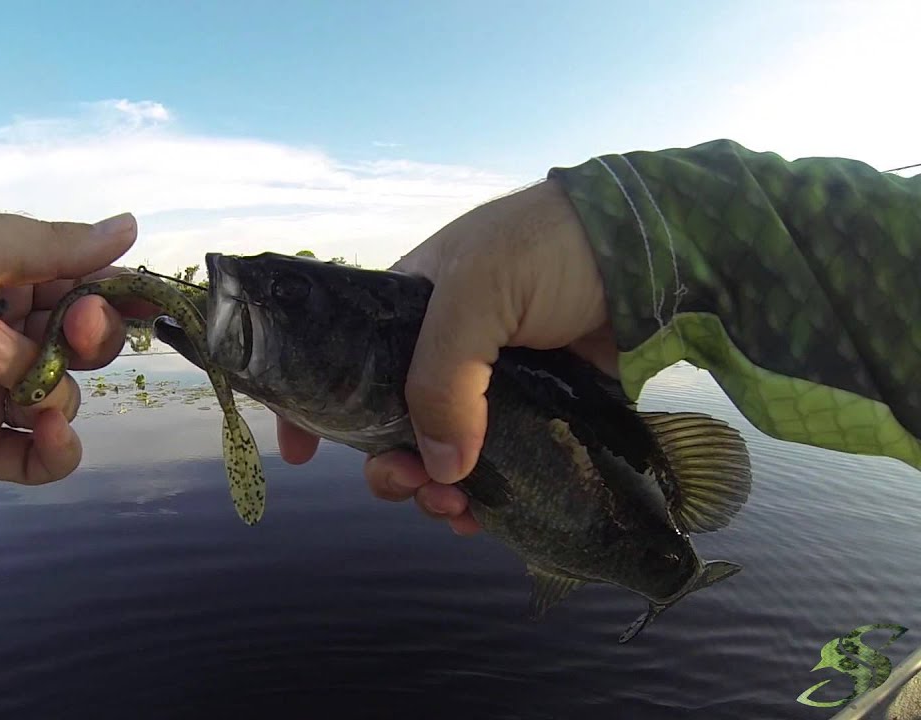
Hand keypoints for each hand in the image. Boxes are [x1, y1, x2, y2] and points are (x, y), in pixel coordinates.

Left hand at [0, 212, 152, 495]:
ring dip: (41, 381)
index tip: (150, 297)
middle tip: (70, 326)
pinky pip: (37, 459)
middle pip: (81, 343)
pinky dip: (56, 451)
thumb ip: (50, 246)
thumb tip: (130, 226)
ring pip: (61, 396)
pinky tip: (46, 435)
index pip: (77, 285)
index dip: (116, 293)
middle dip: (89, 335)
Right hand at [276, 179, 618, 533]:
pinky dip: (487, 501)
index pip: (345, 364)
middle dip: (388, 467)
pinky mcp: (542, 416)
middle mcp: (444, 354)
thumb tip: (442, 469)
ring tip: (455, 511)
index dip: (316, 408)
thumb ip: (443, 378)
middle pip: (392, 427)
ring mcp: (492, 389)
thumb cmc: (547, 249)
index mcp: (410, 312)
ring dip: (436, 494)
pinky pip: (502, 470)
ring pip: (444, 457)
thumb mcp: (475, 293)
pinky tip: (487, 519)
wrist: (650, 250)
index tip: (300, 454)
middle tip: (408, 486)